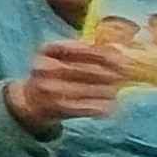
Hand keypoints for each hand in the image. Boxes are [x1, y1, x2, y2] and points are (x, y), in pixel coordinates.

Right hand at [12, 35, 134, 132]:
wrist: (31, 100)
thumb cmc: (55, 74)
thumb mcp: (62, 56)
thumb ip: (88, 51)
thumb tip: (119, 49)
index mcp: (48, 50)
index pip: (80, 49)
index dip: (104, 54)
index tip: (122, 59)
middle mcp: (45, 68)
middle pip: (87, 70)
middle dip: (111, 73)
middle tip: (126, 76)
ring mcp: (49, 88)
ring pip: (90, 89)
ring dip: (109, 91)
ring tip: (117, 90)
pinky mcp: (57, 107)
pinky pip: (87, 107)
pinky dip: (102, 106)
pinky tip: (110, 105)